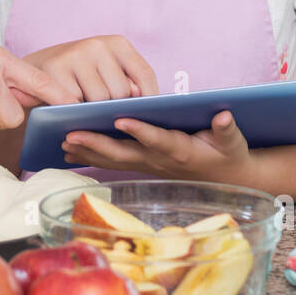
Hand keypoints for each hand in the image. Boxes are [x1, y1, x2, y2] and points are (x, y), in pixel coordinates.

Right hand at [24, 35, 158, 102]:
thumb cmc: (81, 75)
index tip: (147, 114)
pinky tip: (69, 105)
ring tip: (84, 106)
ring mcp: (75, 55)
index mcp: (117, 43)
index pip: (144, 74)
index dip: (149, 98)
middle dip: (114, 106)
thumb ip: (128, 82)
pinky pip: (75, 102)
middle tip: (102, 109)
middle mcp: (97, 44)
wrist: (37, 67)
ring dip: (92, 109)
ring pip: (98, 100)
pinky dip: (73, 109)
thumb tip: (140, 97)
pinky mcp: (55, 69)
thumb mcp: (108, 71)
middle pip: (121, 92)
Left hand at [62, 110, 252, 179]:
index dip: (140, 131)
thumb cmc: (228, 154)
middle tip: (71, 134)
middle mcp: (159, 161)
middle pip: (124, 153)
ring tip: (62, 141)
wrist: (226, 178)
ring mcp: (148, 165)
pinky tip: (69, 150)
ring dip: (87, 152)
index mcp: (181, 150)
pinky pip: (112, 162)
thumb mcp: (234, 142)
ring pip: (113, 159)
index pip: (158, 140)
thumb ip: (227, 129)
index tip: (120, 118)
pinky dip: (90, 156)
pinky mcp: (141, 165)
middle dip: (97, 144)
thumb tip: (224, 116)